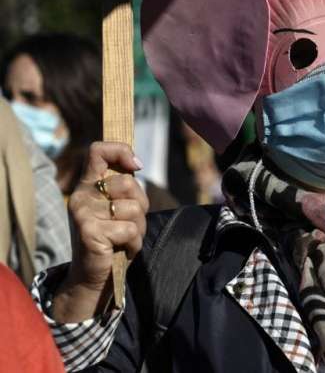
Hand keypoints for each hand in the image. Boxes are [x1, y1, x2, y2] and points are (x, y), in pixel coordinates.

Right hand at [53, 142, 147, 322]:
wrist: (92, 276)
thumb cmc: (111, 239)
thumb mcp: (117, 208)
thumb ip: (124, 188)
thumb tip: (136, 164)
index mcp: (87, 185)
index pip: (98, 150)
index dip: (121, 150)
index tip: (136, 165)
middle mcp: (81, 195)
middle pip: (129, 183)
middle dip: (140, 205)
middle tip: (129, 223)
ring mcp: (83, 213)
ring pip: (133, 209)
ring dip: (138, 228)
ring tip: (123, 238)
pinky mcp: (90, 232)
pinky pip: (130, 230)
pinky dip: (134, 243)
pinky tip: (121, 249)